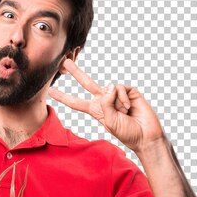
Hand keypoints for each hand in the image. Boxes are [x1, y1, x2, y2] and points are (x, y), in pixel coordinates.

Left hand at [48, 59, 165, 153]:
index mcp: (96, 111)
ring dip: (116, 103)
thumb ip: (106, 104)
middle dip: (76, 72)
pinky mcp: (128, 91)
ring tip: (124, 113)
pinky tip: (130, 107)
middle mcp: (104, 101)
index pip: (76, 103)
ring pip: (107, 88)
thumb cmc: (127, 132)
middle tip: (65, 62)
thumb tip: (110, 85)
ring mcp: (116, 94)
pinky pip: (120, 88)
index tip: (51, 92)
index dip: (64, 97)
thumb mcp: (110, 122)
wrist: (145, 135)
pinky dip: (123, 98)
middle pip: (87, 83)